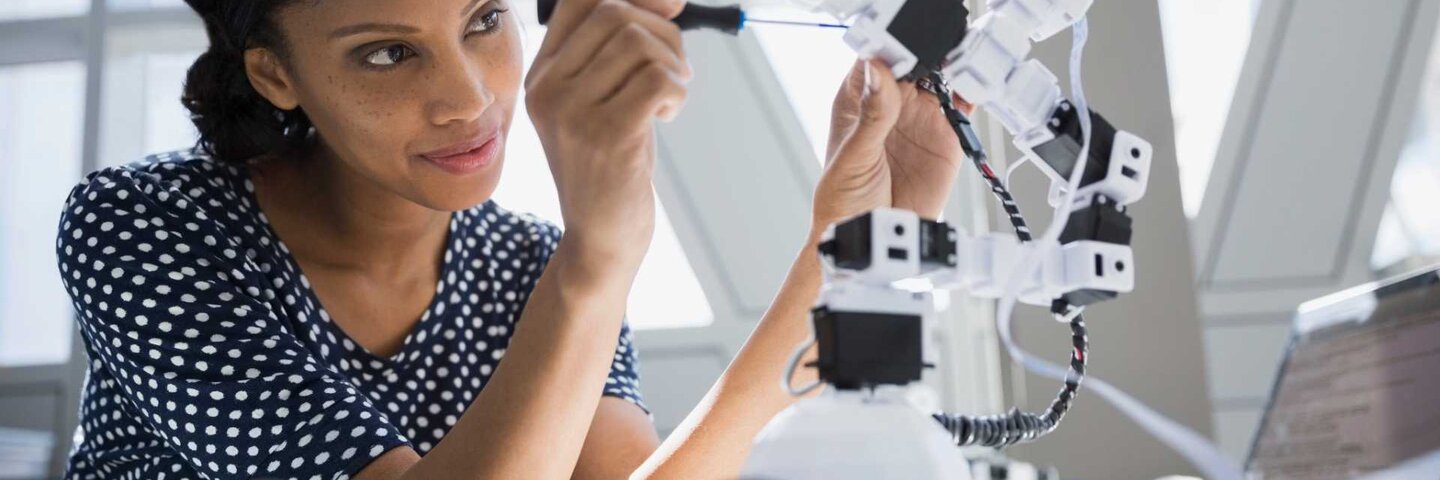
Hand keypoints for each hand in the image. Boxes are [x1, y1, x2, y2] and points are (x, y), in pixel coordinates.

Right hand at [525, 0, 689, 267]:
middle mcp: (547, 89)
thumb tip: (667, 0)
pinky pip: (656, 79)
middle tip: (676, 70)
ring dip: (672, 64)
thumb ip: (617, 53)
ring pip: (638, 43)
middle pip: (614, 13)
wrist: (600, 237)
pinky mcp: (606, 135)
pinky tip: (668, 115)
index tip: (670, 9)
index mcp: (541, 75)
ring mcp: (572, 112)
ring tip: (670, 97)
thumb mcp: (601, 103)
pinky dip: (676, 90)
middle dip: (663, 32)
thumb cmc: (610, 166)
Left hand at [812, 59, 976, 231]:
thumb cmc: (844, 202)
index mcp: (859, 101)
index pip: (876, 58)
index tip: (904, 47)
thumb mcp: (854, 157)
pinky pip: (963, 108)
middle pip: (913, 61)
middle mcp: (891, 105)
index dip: (891, 47)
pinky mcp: (945, 139)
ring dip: (952, 67)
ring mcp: (919, 120)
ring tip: (959, 64)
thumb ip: (871, 115)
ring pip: (941, 79)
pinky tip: (974, 86)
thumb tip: (877, 70)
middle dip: (927, 51)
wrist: (873, 242)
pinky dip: (973, 92)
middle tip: (938, 51)